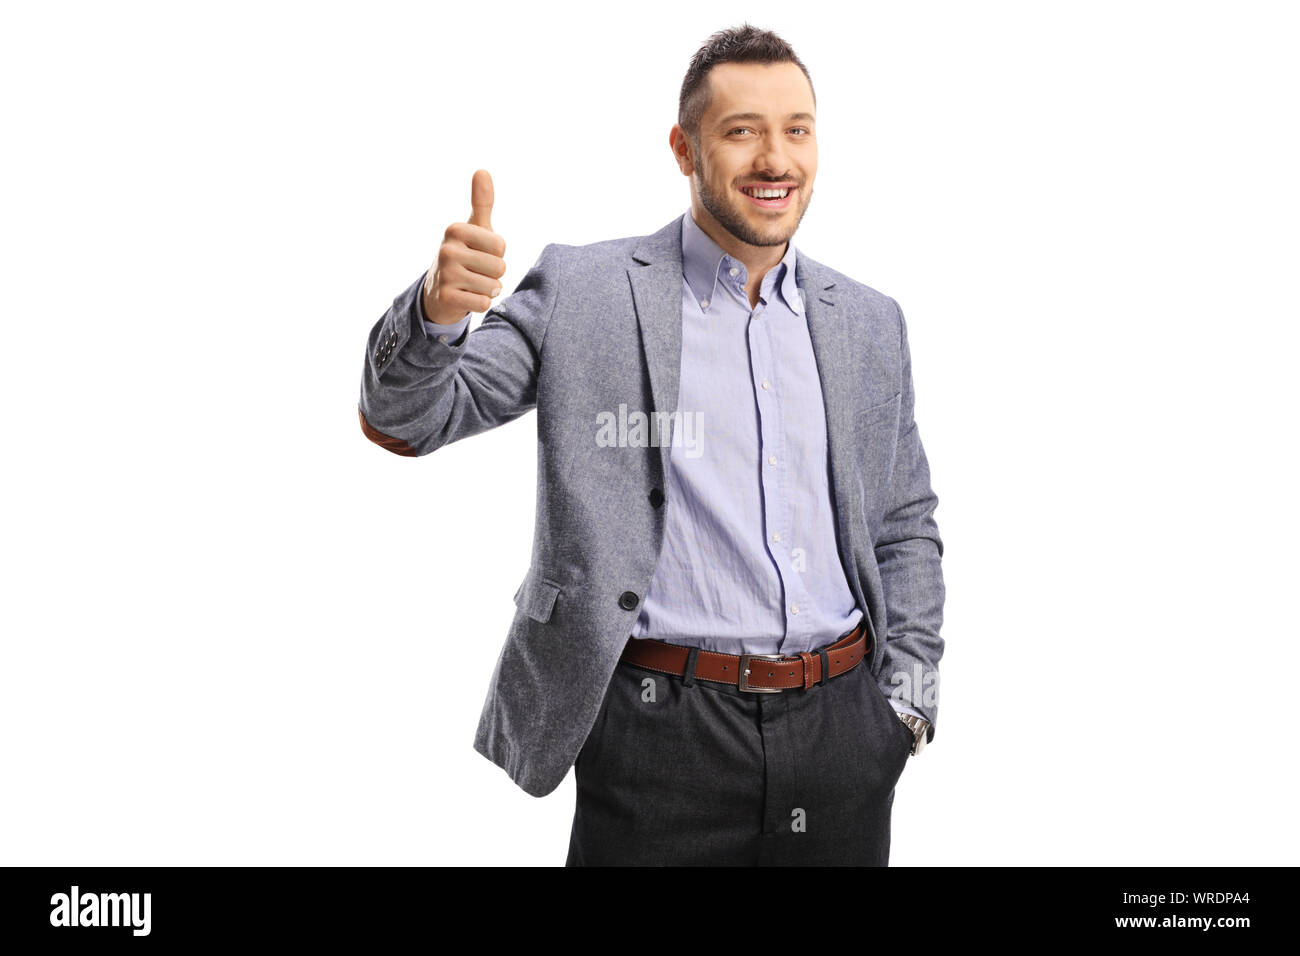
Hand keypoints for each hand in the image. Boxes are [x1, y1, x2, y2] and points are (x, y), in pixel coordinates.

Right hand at [422, 169, 507, 324]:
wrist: (439, 291)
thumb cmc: (464, 255)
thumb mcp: (474, 228)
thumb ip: (482, 202)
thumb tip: (482, 170)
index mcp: (455, 229)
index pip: (500, 246)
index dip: (496, 254)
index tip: (479, 254)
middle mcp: (447, 250)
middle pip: (499, 267)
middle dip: (493, 274)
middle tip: (475, 272)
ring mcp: (445, 274)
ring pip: (493, 286)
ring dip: (488, 289)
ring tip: (471, 284)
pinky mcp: (446, 298)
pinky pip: (484, 303)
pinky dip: (480, 303)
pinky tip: (466, 297)